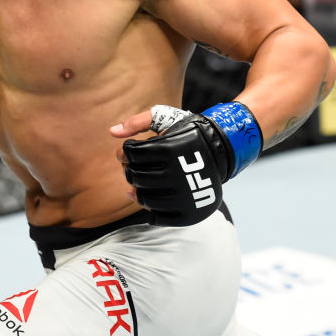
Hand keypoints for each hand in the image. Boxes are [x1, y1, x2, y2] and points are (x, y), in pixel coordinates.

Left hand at [112, 102, 261, 226]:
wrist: (223, 150)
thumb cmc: (188, 132)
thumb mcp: (166, 118)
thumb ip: (138, 122)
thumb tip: (112, 132)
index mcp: (170, 150)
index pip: (132, 155)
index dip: (124, 152)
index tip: (128, 149)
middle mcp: (178, 174)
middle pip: (136, 177)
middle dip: (128, 169)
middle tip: (132, 165)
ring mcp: (185, 196)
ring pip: (145, 198)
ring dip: (136, 189)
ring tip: (137, 181)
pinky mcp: (190, 212)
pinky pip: (160, 217)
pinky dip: (148, 210)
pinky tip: (144, 197)